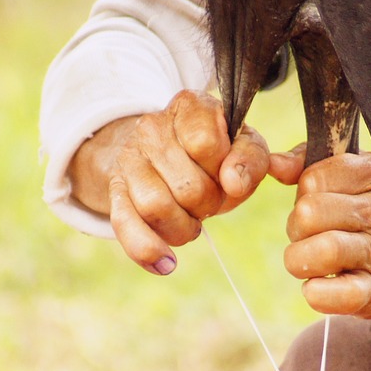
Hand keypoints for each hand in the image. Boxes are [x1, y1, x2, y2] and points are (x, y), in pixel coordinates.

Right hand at [67, 90, 303, 274]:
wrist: (165, 151)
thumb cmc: (217, 154)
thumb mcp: (244, 147)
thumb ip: (256, 160)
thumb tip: (235, 183)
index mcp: (191, 106)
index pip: (205, 144)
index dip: (224, 170)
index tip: (229, 177)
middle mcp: (153, 127)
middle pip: (186, 186)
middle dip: (209, 205)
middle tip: (211, 203)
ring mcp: (129, 160)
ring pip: (155, 208)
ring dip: (183, 228)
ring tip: (192, 222)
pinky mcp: (115, 191)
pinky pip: (124, 226)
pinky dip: (147, 250)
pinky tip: (167, 264)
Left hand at [284, 152, 370, 323]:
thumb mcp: (356, 179)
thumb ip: (310, 164)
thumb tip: (275, 165)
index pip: (312, 180)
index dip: (305, 195)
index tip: (322, 206)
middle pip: (308, 214)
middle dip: (299, 229)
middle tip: (312, 237)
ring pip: (320, 251)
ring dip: (302, 261)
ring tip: (313, 263)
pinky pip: (337, 294)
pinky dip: (317, 294)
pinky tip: (318, 287)